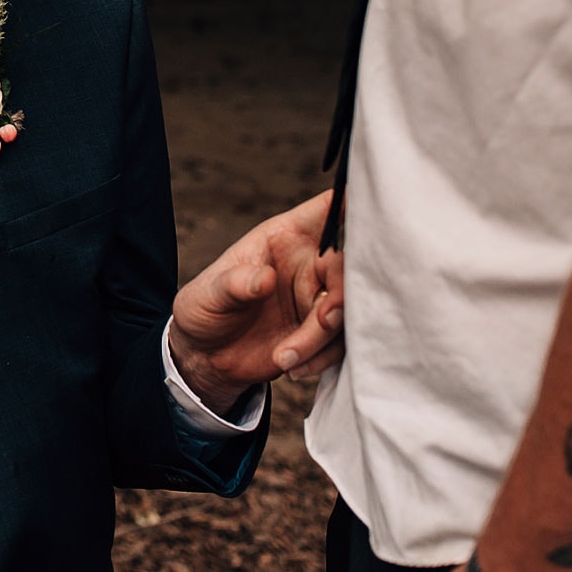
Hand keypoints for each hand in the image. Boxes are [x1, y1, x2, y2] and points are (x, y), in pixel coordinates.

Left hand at [168, 189, 344, 411]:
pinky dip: (322, 358)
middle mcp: (311, 262)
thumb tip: (265, 279)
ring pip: (348, 310)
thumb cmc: (204, 310)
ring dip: (322, 338)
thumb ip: (235, 284)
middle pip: (351, 265)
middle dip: (343, 296)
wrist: (207, 357)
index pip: (326, 210)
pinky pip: (343, 342)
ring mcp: (321, 296)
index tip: (367, 214)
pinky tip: (291, 366)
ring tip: (285, 356)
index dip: (352, 205)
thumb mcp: (208, 295)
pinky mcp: (325, 331)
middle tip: (324, 321)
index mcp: (285, 236)